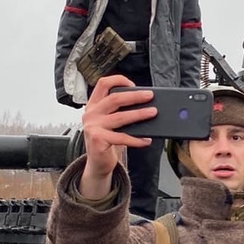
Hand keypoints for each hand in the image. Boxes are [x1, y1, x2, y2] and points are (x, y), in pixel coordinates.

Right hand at [79, 75, 155, 198]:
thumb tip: (144, 104)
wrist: (97, 163)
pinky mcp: (98, 140)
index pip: (103, 84)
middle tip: (150, 96)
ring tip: (153, 112)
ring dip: (139, 114)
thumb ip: (119, 111)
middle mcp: (91, 114)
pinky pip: (122, 137)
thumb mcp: (109, 122)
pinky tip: (146, 140)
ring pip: (120, 117)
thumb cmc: (106, 140)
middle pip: (114, 98)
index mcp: (93, 105)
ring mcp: (93, 127)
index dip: (119, 80)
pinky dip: (137, 139)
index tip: (133, 84)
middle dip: (135, 96)